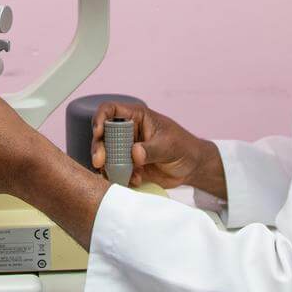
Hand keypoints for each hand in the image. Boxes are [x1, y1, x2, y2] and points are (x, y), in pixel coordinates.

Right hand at [92, 101, 224, 196]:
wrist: (192, 167)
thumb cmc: (184, 147)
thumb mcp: (169, 145)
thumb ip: (152, 149)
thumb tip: (134, 153)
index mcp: (136, 117)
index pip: (110, 110)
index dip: (100, 118)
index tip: (99, 132)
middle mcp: (127, 132)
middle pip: (102, 135)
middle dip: (99, 148)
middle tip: (100, 162)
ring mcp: (126, 150)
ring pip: (106, 155)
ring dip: (108, 167)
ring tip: (124, 176)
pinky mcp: (128, 166)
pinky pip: (115, 171)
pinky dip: (120, 177)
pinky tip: (135, 180)